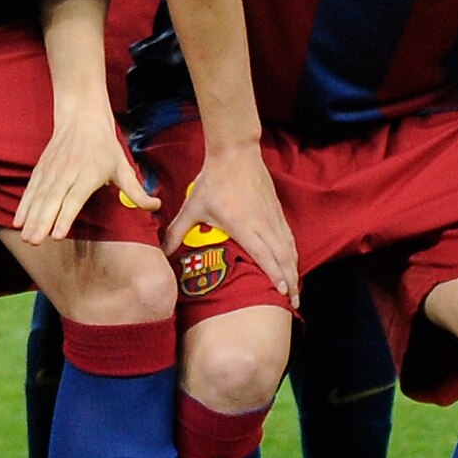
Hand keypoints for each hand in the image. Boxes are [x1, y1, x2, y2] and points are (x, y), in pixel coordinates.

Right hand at [16, 106, 148, 244]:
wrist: (81, 116)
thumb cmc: (104, 145)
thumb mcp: (123, 167)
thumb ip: (136, 191)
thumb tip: (156, 206)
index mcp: (89, 173)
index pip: (74, 198)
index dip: (65, 216)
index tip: (57, 234)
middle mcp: (68, 172)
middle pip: (53, 200)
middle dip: (42, 221)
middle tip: (35, 241)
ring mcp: (52, 170)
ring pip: (39, 196)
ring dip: (31, 217)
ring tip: (26, 237)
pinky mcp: (42, 169)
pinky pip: (31, 190)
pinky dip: (23, 205)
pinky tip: (18, 221)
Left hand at [172, 144, 295, 298]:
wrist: (235, 153)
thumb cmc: (212, 180)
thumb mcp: (192, 207)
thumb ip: (177, 231)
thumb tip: (162, 252)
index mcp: (243, 224)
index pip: (263, 254)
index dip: (274, 274)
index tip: (281, 292)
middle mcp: (263, 223)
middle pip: (282, 257)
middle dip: (290, 281)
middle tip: (293, 303)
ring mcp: (273, 217)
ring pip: (289, 248)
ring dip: (294, 270)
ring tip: (295, 291)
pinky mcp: (277, 212)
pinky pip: (289, 238)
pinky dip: (293, 254)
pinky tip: (293, 264)